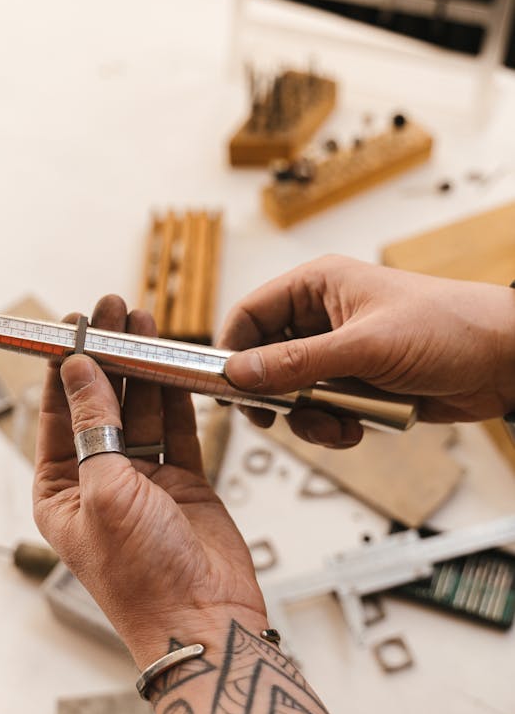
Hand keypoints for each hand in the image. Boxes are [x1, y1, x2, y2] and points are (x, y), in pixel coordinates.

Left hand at [33, 295, 266, 668]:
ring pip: (141, 410)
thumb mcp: (104, 492)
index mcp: (61, 492)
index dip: (65, 368)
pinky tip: (172, 364)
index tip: (73, 326)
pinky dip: (176, 396)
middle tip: (116, 311)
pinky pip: (177, 428)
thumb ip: (94, 426)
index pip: (57, 415)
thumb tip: (80, 371)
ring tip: (145, 323)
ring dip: (143, 369)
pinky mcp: (184, 481)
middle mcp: (99, 482)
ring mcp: (144, 480)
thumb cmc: (143, 579)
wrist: (204, 621)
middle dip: (108, 356)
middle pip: (101, 404)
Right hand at [218, 255, 514, 447]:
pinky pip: (322, 410)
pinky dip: (333, 425)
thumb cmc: (447, 328)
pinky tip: (358, 427)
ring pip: (292, 393)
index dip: (231, 351)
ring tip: (338, 423)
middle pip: (266, 360)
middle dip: (275, 394)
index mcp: (317, 287)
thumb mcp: (365, 347)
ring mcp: (339, 353)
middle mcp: (322, 317)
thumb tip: (241, 372)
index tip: (226, 388)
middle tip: (278, 417)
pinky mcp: (357, 383)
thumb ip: (298, 362)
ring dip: (308, 417)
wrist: (504, 361)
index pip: (249, 315)